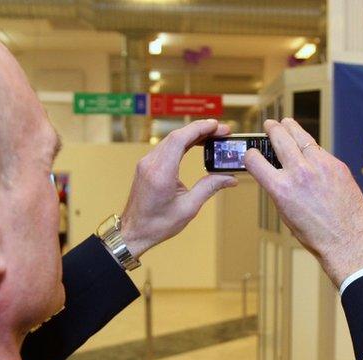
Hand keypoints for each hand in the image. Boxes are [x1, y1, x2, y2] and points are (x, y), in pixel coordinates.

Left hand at [120, 119, 236, 258]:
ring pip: (171, 140)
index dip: (199, 129)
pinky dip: (183, 142)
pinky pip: (166, 147)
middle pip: (177, 136)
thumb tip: (229, 178)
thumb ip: (209, 188)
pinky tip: (196, 144)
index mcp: (161, 173)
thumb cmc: (156, 224)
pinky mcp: (146, 165)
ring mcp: (146, 163)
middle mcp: (151, 164)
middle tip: (222, 131)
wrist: (133, 232)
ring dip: (192, 135)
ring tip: (213, 137)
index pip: (179, 140)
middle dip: (201, 130)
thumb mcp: (188, 208)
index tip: (217, 126)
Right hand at [244, 118, 362, 286]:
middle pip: (279, 138)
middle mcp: (299, 173)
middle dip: (272, 129)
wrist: (345, 239)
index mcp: (280, 188)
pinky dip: (312, 149)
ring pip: (302, 136)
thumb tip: (276, 173)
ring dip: (291, 128)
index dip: (250, 154)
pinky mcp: (337, 165)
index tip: (252, 153)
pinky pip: (320, 151)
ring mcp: (320, 166)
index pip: (255, 160)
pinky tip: (310, 149)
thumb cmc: (315, 233)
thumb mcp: (285, 213)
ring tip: (287, 124)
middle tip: (270, 125)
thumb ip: (279, 189)